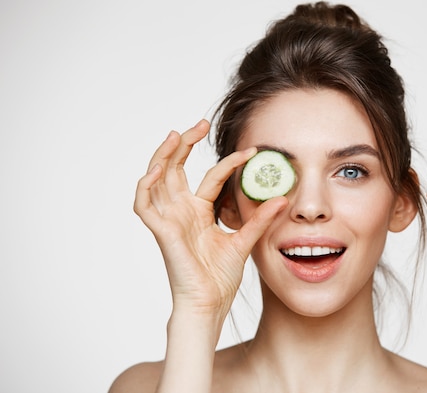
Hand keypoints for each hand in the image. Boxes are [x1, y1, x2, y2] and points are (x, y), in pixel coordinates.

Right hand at [133, 120, 286, 316]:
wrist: (209, 303)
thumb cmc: (219, 277)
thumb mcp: (244, 241)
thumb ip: (259, 220)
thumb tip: (281, 198)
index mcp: (199, 212)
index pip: (210, 177)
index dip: (228, 162)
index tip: (250, 151)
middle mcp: (181, 211)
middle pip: (176, 169)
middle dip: (184, 144)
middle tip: (199, 124)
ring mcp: (169, 219)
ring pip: (157, 179)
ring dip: (163, 155)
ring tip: (176, 135)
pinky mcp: (160, 231)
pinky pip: (143, 204)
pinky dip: (145, 185)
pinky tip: (157, 169)